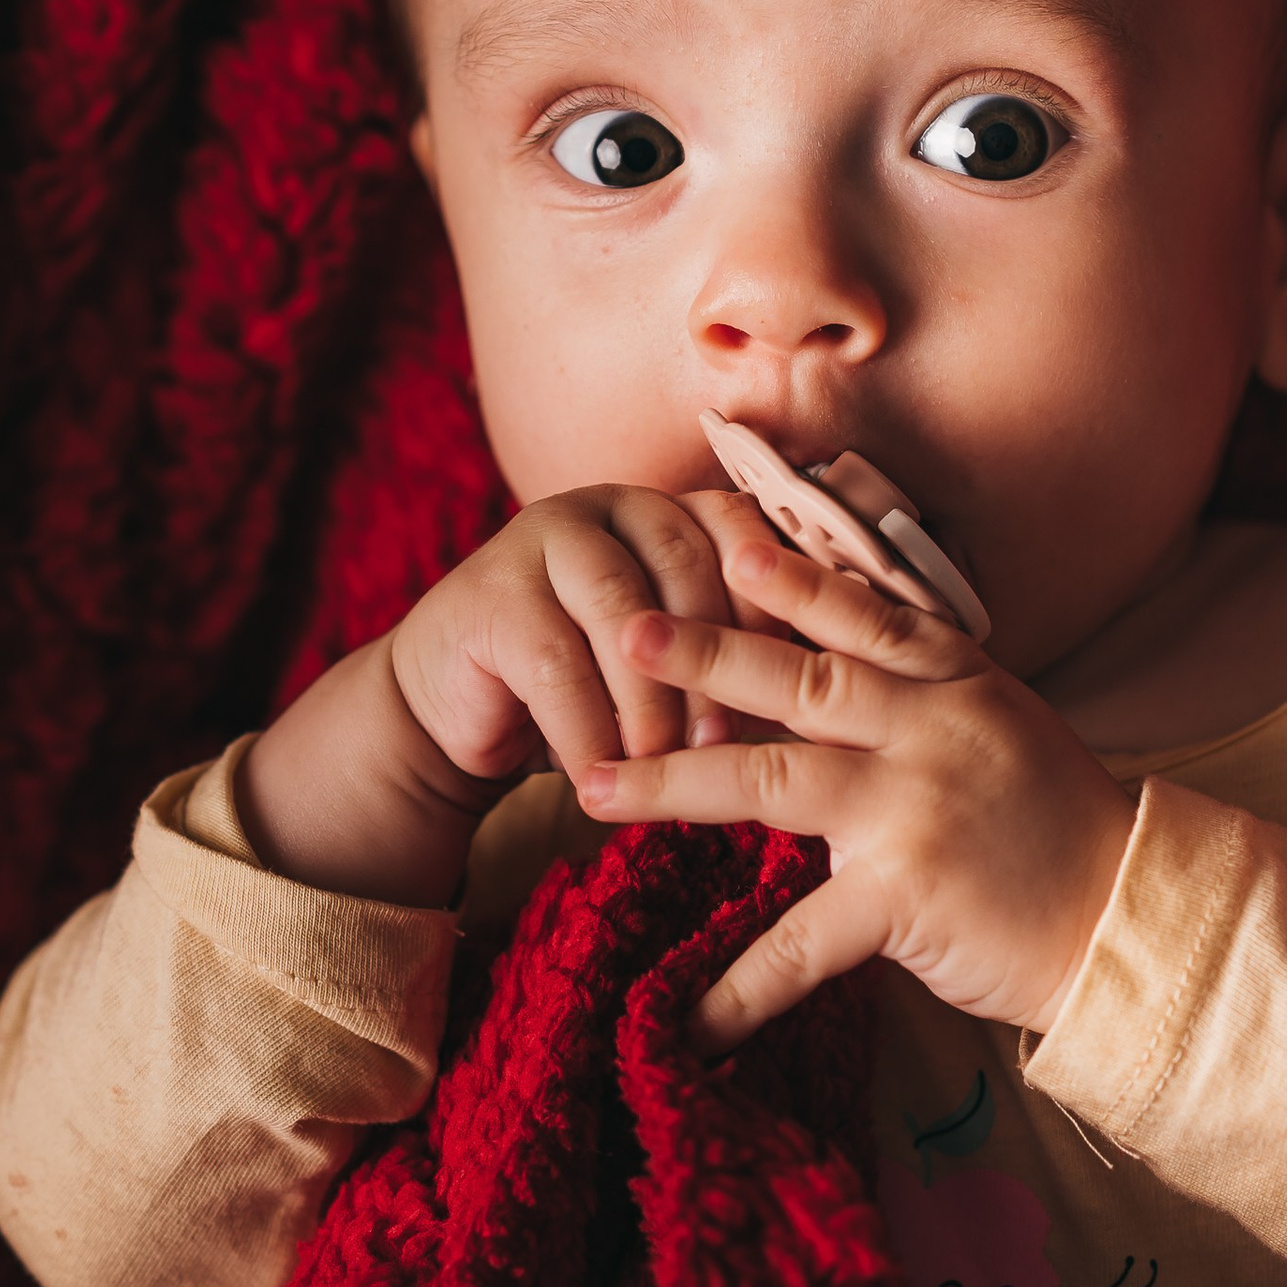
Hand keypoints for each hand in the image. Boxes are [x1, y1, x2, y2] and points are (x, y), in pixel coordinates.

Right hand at [236, 485, 779, 907]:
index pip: (741, 530)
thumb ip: (732, 659)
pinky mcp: (490, 592)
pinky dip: (588, 731)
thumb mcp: (671, 671)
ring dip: (652, 704)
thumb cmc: (588, 697)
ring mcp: (544, 538)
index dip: (771, 601)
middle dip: (714, 664)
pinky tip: (601, 780)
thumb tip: (828, 705)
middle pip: (686, 564)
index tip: (795, 678)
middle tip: (730, 748)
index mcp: (668, 511)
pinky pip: (558, 664)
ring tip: (666, 771)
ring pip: (624, 615)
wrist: (458, 713)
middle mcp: (610, 506)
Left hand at [573, 539, 1137, 1053]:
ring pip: (772, 778)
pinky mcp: (908, 897)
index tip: (719, 541)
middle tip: (627, 632)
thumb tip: (843, 677)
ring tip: (592, 790)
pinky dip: (741, 985)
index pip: (864, 616)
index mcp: (960, 685)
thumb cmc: (1065, 834)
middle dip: (706, 653)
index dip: (790, 580)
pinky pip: (802, 940)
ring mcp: (918, 809)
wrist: (1135, 922)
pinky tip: (687, 1017)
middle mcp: (935, 730)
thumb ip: (930, 702)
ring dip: (672, 782)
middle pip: (802, 680)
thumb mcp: (1007, 735)